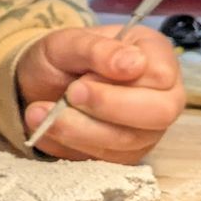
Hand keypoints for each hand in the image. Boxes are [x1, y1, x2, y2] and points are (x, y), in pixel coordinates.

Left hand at [17, 25, 182, 163]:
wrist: (38, 85)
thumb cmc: (61, 57)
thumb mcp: (68, 42)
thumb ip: (99, 49)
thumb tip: (134, 63)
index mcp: (155, 55)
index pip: (161, 75)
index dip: (122, 80)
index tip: (83, 78)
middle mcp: (162, 94)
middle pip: (159, 113)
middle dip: (106, 107)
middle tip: (69, 94)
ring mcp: (148, 128)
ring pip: (129, 141)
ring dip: (80, 128)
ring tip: (41, 111)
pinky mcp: (127, 153)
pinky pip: (107, 158)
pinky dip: (71, 143)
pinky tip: (46, 125)